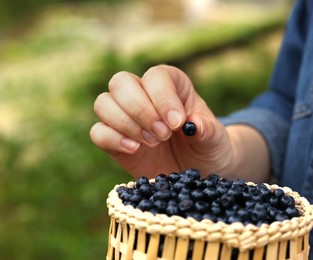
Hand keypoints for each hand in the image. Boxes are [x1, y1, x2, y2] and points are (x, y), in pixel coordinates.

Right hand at [90, 65, 236, 178]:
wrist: (196, 172)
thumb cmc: (208, 148)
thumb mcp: (215, 140)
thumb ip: (207, 131)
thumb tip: (194, 125)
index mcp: (171, 85)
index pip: (156, 76)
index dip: (162, 97)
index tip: (176, 123)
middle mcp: (144, 95)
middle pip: (121, 82)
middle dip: (140, 109)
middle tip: (162, 135)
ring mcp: (126, 117)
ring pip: (103, 103)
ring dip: (125, 124)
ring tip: (152, 143)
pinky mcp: (114, 140)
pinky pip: (97, 132)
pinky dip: (112, 140)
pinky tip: (135, 150)